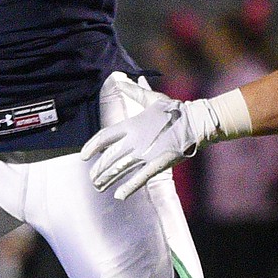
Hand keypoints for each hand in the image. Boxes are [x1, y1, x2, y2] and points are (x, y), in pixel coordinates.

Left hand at [81, 82, 219, 199]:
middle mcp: (135, 139)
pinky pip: (140, 177)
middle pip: (109, 157)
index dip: (91, 147)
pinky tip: (118, 196)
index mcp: (131, 124)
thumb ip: (134, 91)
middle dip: (99, 170)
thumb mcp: (151, 98)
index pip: (104, 136)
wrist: (194, 121)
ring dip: (108, 179)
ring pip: (120, 168)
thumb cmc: (173, 109)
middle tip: (92, 180)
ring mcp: (146, 152)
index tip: (83, 157)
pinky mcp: (158, 163)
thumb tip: (120, 80)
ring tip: (98, 187)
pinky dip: (129, 187)